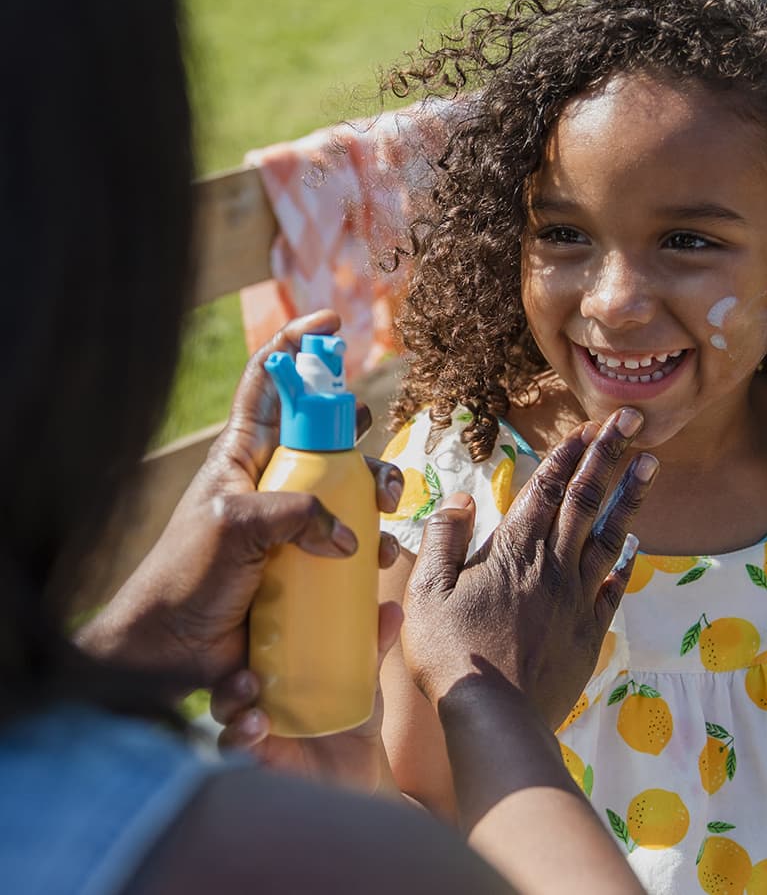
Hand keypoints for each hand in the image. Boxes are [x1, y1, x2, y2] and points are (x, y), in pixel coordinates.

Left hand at [78, 310, 402, 691]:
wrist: (174, 651)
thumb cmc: (186, 576)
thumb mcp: (231, 526)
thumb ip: (294, 515)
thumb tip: (350, 538)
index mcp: (245, 453)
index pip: (269, 383)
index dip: (297, 345)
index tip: (330, 322)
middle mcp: (275, 480)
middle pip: (327, 432)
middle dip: (357, 428)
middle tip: (368, 440)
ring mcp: (295, 521)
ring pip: (351, 487)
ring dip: (378, 490)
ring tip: (385, 510)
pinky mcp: (312, 562)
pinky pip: (355, 544)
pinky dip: (376, 547)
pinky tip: (382, 561)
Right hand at [209, 600, 403, 794]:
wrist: (358, 770)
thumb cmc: (350, 714)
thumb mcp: (362, 679)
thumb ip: (373, 646)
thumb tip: (393, 609)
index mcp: (275, 662)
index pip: (248, 637)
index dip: (240, 623)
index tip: (250, 610)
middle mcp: (256, 688)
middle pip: (228, 667)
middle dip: (232, 666)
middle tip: (250, 672)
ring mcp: (250, 720)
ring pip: (225, 705)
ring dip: (232, 700)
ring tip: (254, 704)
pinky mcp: (252, 754)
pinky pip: (233, 744)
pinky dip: (240, 736)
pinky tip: (257, 729)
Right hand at [402, 407, 656, 730]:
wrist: (495, 717)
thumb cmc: (451, 653)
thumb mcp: (427, 590)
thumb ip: (444, 538)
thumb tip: (462, 499)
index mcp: (514, 550)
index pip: (547, 488)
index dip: (568, 453)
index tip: (589, 425)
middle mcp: (553, 564)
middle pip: (586, 499)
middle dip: (609, 455)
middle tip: (632, 419)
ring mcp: (576, 598)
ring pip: (610, 535)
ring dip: (630, 496)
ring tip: (651, 464)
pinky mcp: (589, 631)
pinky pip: (614, 587)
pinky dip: (626, 562)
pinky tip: (637, 545)